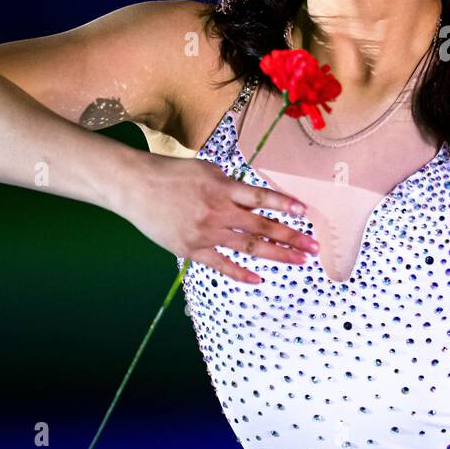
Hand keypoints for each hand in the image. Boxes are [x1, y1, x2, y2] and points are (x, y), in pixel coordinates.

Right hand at [118, 151, 318, 282]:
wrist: (134, 187)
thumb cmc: (171, 174)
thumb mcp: (206, 169)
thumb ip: (231, 184)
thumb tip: (254, 198)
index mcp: (223, 187)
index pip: (262, 197)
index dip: (286, 204)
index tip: (307, 212)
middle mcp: (218, 211)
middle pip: (262, 226)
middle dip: (292, 237)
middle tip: (315, 247)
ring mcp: (206, 232)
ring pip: (248, 246)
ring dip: (277, 254)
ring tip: (300, 261)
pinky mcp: (191, 249)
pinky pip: (221, 264)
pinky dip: (240, 273)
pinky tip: (259, 279)